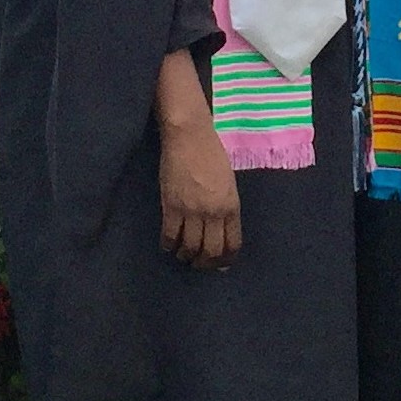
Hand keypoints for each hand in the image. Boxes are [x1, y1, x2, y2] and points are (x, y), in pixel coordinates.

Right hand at [155, 49, 241, 269]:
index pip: (231, 244)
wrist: (189, 136)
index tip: (219, 264)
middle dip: (205, 262)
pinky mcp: (171, 206)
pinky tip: (168, 244)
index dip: (225, 259)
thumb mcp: (228, 182)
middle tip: (199, 263)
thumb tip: (220, 228)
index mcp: (231, 205)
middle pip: (210, 251)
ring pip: (189, 247)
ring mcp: (191, 210)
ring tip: (183, 254)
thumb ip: (226, 205)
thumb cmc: (212, 154)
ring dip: (186, 255)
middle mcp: (213, 212)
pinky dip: (168, 244)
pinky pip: (169, 235)